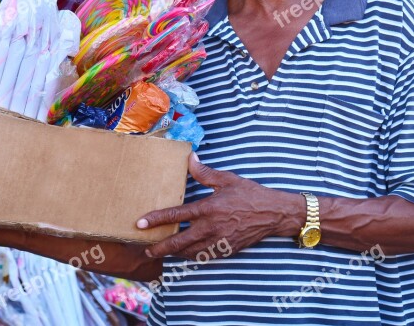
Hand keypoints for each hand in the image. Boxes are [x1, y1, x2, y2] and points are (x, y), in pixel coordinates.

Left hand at [137, 153, 303, 260]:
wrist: (272, 213)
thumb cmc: (249, 193)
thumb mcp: (226, 179)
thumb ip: (204, 172)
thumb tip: (190, 157)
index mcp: (208, 208)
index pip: (176, 215)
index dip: (156, 220)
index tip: (141, 224)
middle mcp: (211, 227)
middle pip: (179, 241)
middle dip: (160, 247)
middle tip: (146, 249)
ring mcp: (218, 241)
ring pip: (189, 252)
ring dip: (173, 253)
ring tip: (161, 253)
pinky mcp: (225, 250)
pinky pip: (204, 256)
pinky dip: (191, 256)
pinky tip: (184, 254)